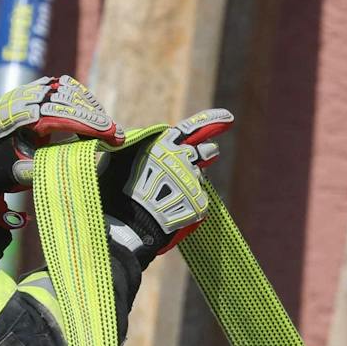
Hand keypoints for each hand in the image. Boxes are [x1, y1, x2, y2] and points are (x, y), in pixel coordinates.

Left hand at [0, 74, 122, 228]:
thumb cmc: (2, 170)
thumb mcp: (24, 173)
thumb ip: (49, 165)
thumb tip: (86, 156)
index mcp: (20, 120)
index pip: (64, 117)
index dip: (92, 127)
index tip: (114, 136)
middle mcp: (22, 101)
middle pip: (68, 101)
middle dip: (95, 117)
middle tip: (116, 134)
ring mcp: (26, 93)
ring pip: (66, 90)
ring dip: (88, 106)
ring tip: (105, 126)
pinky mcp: (30, 92)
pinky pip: (59, 87)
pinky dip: (78, 98)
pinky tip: (90, 112)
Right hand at [104, 110, 231, 259]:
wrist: (126, 228)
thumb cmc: (116, 192)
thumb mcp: (120, 158)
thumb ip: (139, 145)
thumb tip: (144, 138)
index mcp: (163, 145)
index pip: (191, 128)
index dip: (212, 120)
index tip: (229, 117)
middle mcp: (182, 159)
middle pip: (205, 151)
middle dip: (208, 151)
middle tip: (211, 153)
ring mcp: (192, 182)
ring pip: (199, 177)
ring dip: (190, 182)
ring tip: (173, 195)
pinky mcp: (199, 203)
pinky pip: (198, 202)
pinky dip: (188, 206)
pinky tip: (173, 214)